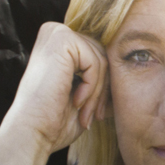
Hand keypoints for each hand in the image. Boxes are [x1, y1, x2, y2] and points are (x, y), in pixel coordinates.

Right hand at [0, 22, 108, 164]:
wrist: (31, 132)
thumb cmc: (55, 119)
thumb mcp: (83, 92)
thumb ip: (99, 73)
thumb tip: (132, 62)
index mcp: (58, 42)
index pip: (99, 56)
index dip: (102, 87)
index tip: (97, 112)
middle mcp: (56, 32)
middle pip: (103, 56)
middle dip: (102, 89)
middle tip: (95, 115)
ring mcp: (57, 33)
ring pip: (102, 60)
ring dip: (97, 92)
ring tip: (86, 113)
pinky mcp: (62, 40)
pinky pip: (96, 62)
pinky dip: (92, 87)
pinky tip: (76, 102)